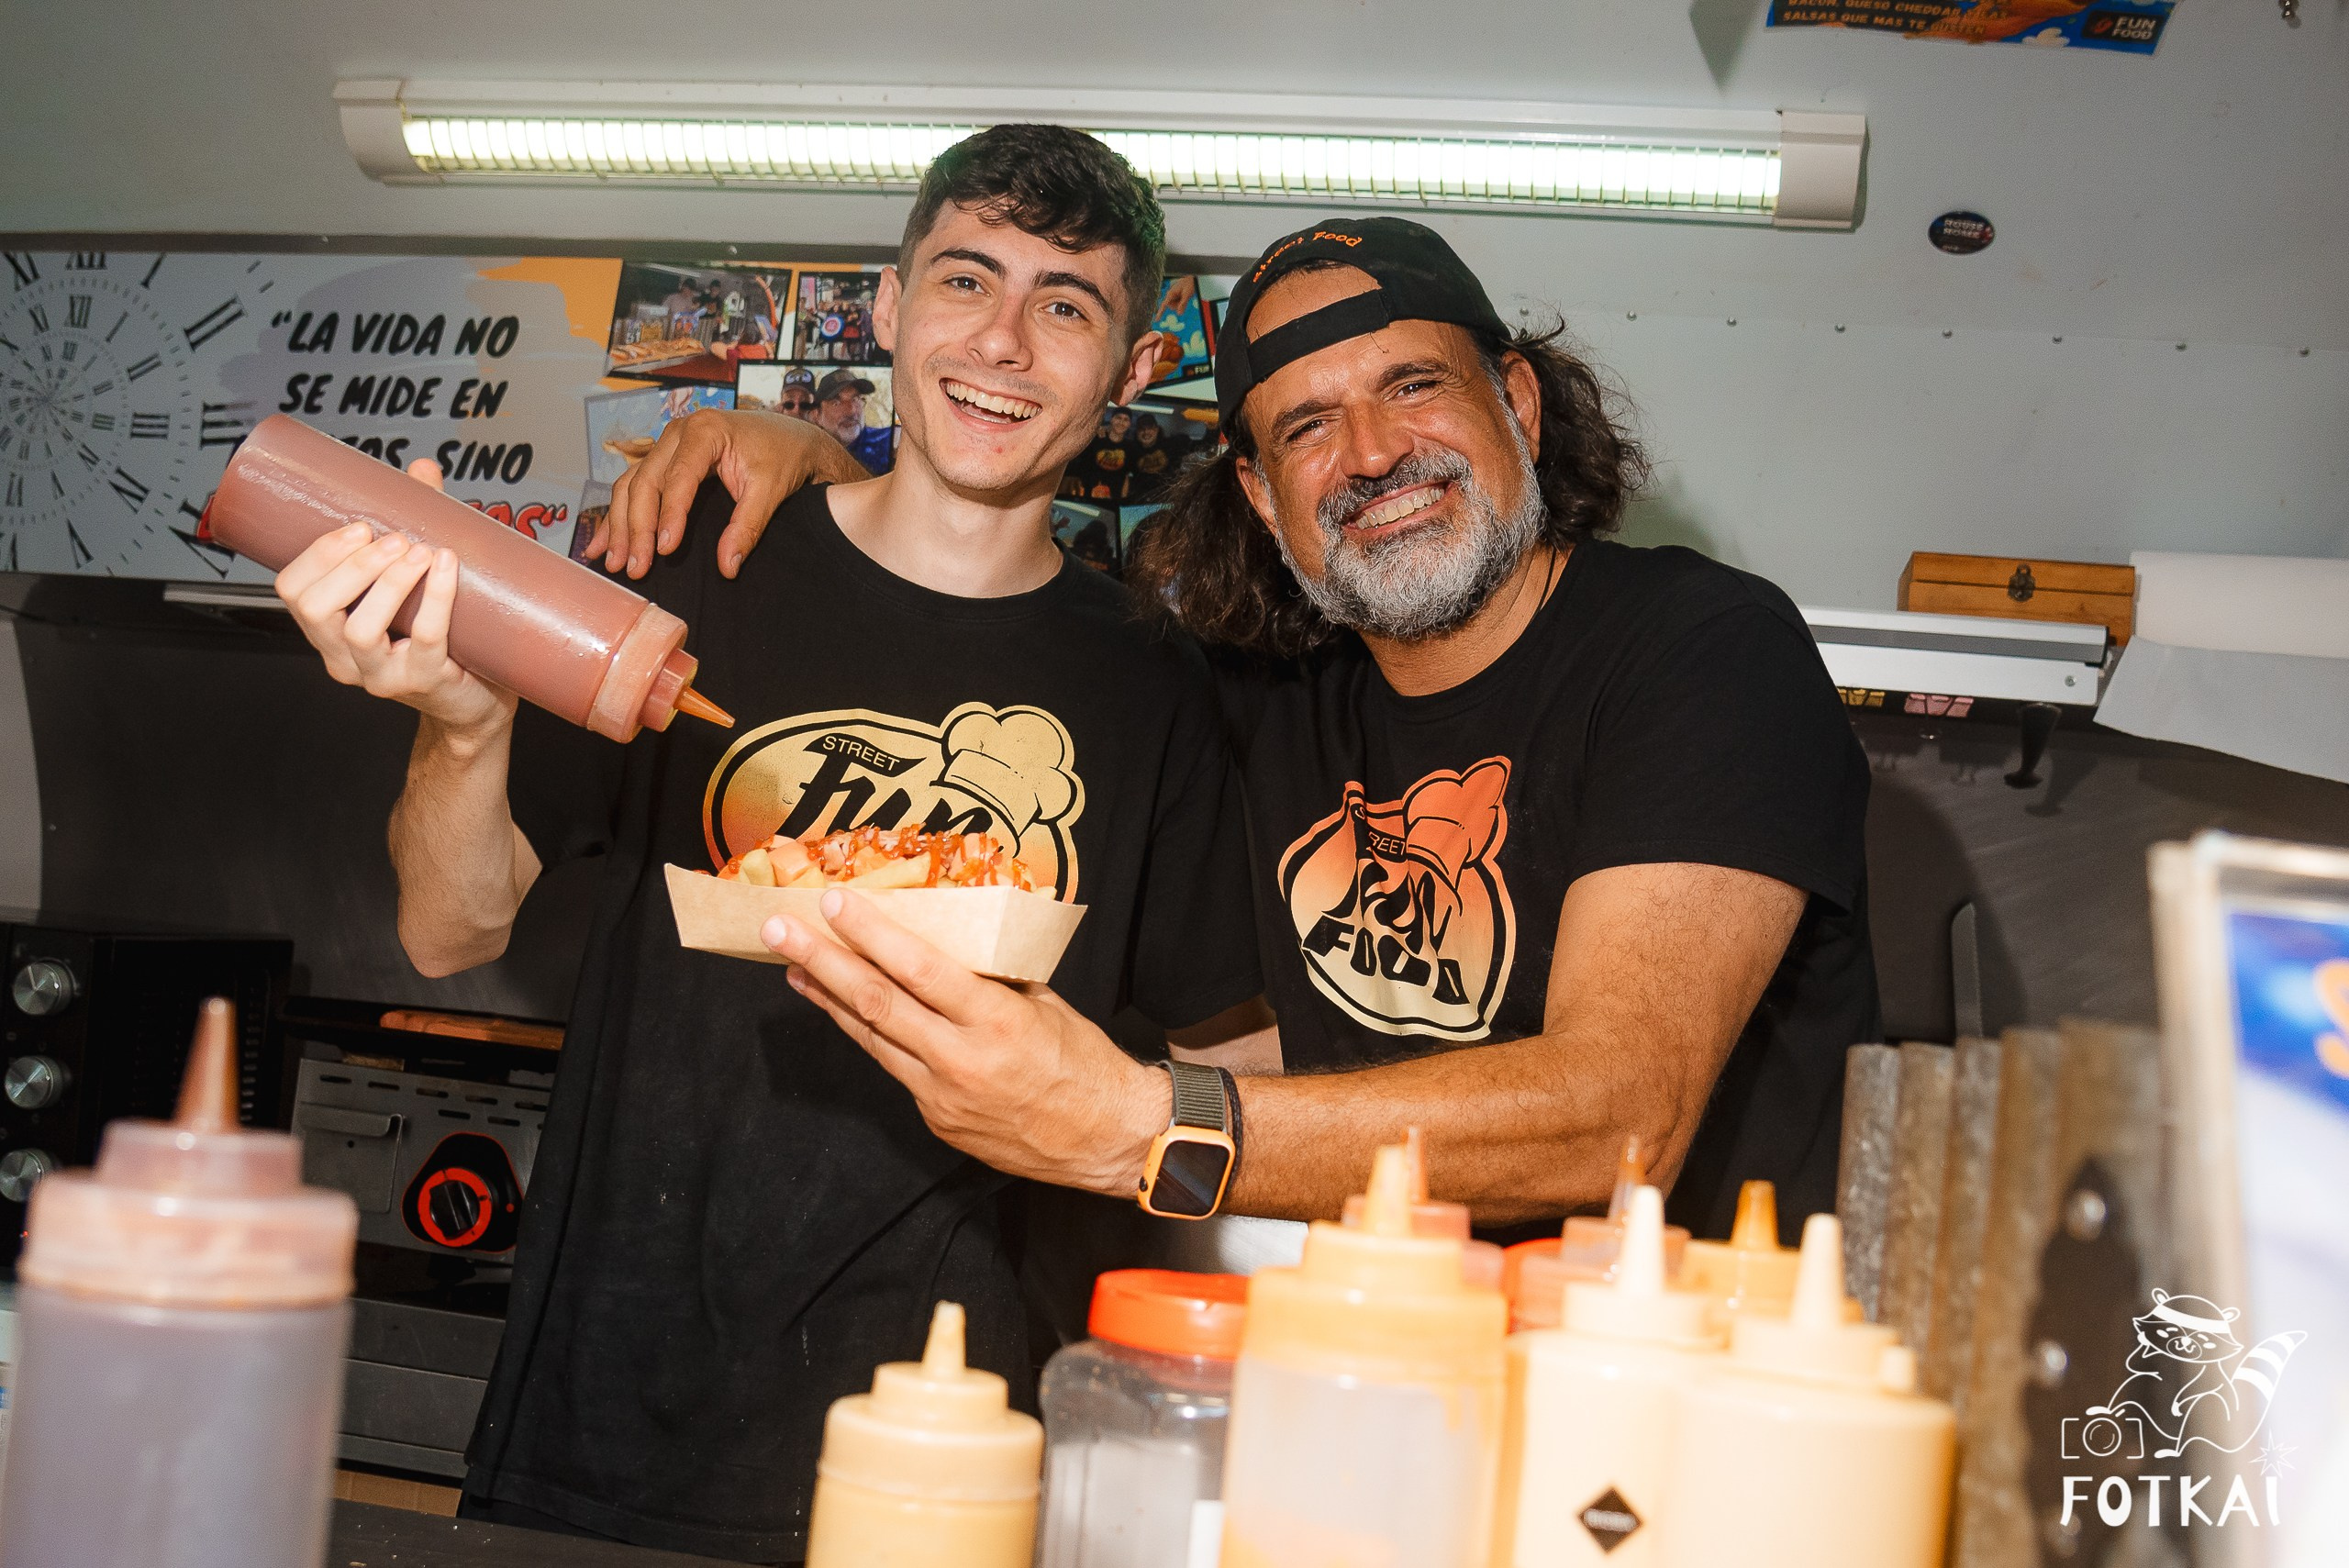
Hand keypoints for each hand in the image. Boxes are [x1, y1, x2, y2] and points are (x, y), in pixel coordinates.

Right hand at [272, 458, 517, 735]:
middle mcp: (345, 658)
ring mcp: (381, 676)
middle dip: (352, 565)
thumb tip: (421, 469)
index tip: (358, 525)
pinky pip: (423, 640)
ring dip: (387, 581)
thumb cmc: (443, 635)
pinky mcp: (423, 683)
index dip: (317, 555)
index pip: (293, 590)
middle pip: (316, 609)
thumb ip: (416, 523)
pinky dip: (434, 599)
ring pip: (359, 629)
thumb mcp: (418, 579)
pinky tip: (444, 566)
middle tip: (393, 538)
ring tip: (419, 550)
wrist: (481, 698)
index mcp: (330, 630)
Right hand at [590, 409, 867, 580]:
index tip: (665, 551)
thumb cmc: (783, 457)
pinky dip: (619, 516)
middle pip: (646, 482)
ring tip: (615, 563)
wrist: (790, 437)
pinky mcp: (665, 460)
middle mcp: (677, 433)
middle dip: (637, 528)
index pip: (678, 478)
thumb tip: (727, 567)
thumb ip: (748, 527)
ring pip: (632, 485)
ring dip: (620, 526)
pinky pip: (635, 486)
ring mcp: (667, 445)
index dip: (669, 516)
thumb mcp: (771, 490)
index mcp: (705, 431)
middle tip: (635, 567)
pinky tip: (604, 544)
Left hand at [762, 889, 1166, 1197]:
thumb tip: (941, 940)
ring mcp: (942, 1097)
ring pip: (872, 1038)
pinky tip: (845, 1011)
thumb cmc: (1083, 1062)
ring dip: (828, 999)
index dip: (872, 936)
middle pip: (876, 1004)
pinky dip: (867, 1035)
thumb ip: (990, 977)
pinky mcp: (936, 1121)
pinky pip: (895, 1068)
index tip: (836, 904)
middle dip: (822, 960)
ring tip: (794, 966)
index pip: (920, 970)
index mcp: (998, 1023)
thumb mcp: (1043, 1004)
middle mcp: (962, 1061)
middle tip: (780, 928)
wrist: (1107, 1138)